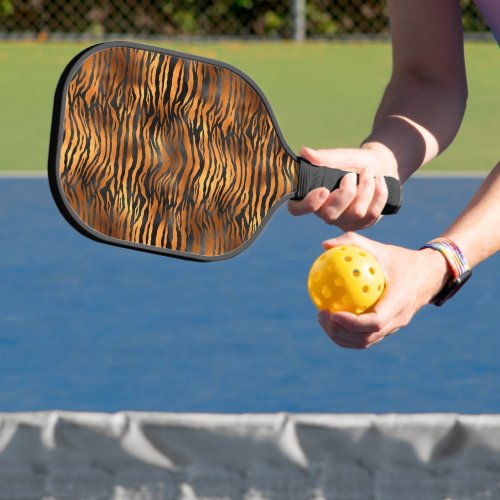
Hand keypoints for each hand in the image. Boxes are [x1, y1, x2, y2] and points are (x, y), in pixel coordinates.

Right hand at [288, 145, 397, 230]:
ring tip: (368, 172)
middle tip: (351, 175)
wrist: (379, 167)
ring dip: (366, 187)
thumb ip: (324, 157)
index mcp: (311, 196)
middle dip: (346, 193)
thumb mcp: (341, 156)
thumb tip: (304, 152)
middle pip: (330, 215)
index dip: (308, 204)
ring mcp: (343, 221)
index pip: (297, 209)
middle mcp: (324, 213)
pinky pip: (372, 214)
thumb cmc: (354, 162)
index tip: (323, 190)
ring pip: (356, 213)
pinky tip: (379, 181)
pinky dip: (379, 193)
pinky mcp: (361, 224)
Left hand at [316, 232, 450, 348]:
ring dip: (341, 336)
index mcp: (399, 301)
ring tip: (322, 319)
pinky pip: (366, 337)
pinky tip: (332, 319)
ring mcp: (394, 327)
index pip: (375, 322)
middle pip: (366, 338)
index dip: (352, 323)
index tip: (332, 313)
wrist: (429, 275)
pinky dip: (347, 334)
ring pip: (365, 342)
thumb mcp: (380, 248)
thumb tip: (324, 245)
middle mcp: (398, 319)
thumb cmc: (401, 259)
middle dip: (340, 332)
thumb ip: (353, 243)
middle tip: (321, 315)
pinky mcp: (389, 329)